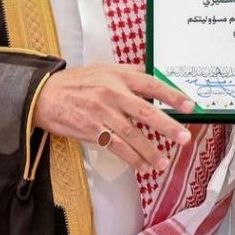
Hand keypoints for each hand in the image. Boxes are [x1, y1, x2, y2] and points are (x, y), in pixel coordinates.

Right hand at [33, 63, 194, 171]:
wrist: (45, 95)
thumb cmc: (77, 81)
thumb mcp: (105, 68)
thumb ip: (130, 71)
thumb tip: (154, 72)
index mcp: (118, 76)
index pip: (151, 84)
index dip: (171, 95)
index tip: (189, 106)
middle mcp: (112, 94)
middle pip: (145, 111)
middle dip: (167, 126)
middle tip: (184, 137)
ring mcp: (101, 114)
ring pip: (131, 134)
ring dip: (149, 150)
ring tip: (164, 162)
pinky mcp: (91, 131)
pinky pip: (115, 147)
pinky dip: (130, 157)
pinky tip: (142, 165)